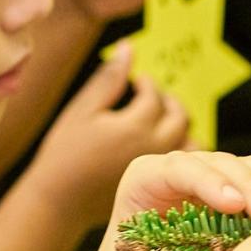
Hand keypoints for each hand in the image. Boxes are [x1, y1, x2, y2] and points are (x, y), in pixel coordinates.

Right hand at [27, 45, 189, 229]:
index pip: (154, 96)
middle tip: (153, 99)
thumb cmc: (64, 155)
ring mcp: (159, 170)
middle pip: (180, 117)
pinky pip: (184, 167)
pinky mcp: (160, 188)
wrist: (60, 202)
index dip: (147, 84)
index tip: (139, 82)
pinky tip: (161, 149)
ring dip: (179, 128)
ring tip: (160, 124)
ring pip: (190, 143)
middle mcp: (153, 147)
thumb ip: (109, 79)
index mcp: (134, 126)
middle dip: (168, 103)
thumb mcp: (81, 110)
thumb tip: (129, 48)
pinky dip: (181, 152)